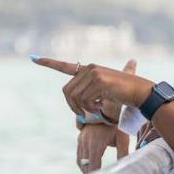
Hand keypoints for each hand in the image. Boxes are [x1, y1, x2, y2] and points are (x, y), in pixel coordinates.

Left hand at [33, 55, 152, 120]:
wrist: (140, 92)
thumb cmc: (123, 95)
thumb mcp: (102, 94)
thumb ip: (88, 96)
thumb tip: (76, 113)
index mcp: (87, 69)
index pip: (64, 66)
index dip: (48, 63)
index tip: (33, 58)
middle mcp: (89, 68)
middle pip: (67, 91)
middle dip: (72, 107)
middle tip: (84, 115)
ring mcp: (94, 73)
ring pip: (75, 97)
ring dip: (84, 109)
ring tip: (97, 109)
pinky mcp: (100, 81)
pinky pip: (85, 100)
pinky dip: (92, 108)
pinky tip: (102, 106)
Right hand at [77, 122, 128, 172]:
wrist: (106, 108)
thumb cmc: (117, 124)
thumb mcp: (122, 138)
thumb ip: (123, 153)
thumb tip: (125, 167)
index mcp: (96, 144)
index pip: (93, 165)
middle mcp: (86, 143)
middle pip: (85, 165)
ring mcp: (81, 140)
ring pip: (80, 160)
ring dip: (85, 169)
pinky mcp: (80, 138)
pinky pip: (79, 154)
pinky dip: (83, 162)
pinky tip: (89, 167)